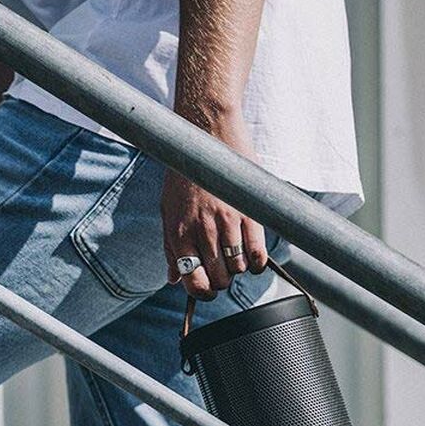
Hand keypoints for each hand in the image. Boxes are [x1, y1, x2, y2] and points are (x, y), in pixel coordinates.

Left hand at [161, 110, 267, 300]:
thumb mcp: (167, 209)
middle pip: (218, 279)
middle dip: (221, 281)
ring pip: (237, 269)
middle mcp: (201, 231)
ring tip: (235, 256)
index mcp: (179, 233)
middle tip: (223, 270)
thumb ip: (170, 247)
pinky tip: (253, 258)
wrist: (207, 132)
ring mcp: (226, 222)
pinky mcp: (248, 211)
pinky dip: (257, 263)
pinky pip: (256, 253)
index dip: (201, 293)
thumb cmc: (185, 172)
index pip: (192, 281)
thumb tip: (174, 278)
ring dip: (238, 269)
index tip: (207, 290)